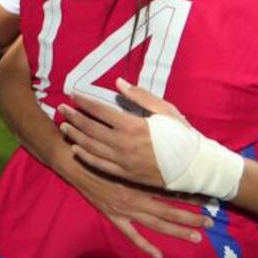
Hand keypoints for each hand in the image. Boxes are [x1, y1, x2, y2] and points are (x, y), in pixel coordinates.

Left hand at [59, 78, 188, 187]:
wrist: (196, 167)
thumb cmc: (183, 135)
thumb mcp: (165, 111)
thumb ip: (140, 96)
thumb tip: (118, 83)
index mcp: (133, 125)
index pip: (101, 110)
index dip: (85, 102)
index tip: (73, 94)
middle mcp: (124, 144)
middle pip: (91, 128)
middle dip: (74, 117)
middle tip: (61, 109)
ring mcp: (123, 161)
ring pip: (91, 147)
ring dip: (75, 136)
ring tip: (64, 127)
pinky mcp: (126, 175)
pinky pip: (100, 165)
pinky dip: (86, 156)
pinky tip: (76, 149)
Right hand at [64, 154, 211, 257]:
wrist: (76, 162)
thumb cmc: (101, 151)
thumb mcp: (124, 148)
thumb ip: (144, 152)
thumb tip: (167, 146)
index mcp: (141, 179)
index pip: (173, 189)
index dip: (192, 194)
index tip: (210, 197)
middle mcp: (137, 196)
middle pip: (170, 209)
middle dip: (192, 216)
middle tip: (211, 222)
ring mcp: (126, 209)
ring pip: (157, 223)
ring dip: (177, 230)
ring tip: (196, 236)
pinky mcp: (114, 217)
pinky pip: (132, 235)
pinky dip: (146, 246)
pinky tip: (159, 256)